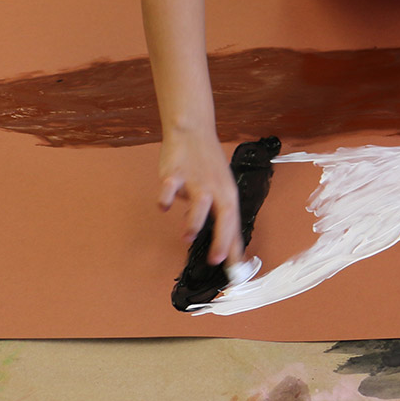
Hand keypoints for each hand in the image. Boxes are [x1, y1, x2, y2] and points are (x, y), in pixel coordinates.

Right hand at [157, 130, 241, 265]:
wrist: (193, 131)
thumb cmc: (208, 165)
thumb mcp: (220, 188)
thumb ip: (218, 214)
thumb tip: (220, 243)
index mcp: (227, 194)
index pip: (234, 224)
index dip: (235, 247)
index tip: (235, 269)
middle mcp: (214, 188)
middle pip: (224, 216)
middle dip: (221, 239)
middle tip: (216, 260)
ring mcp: (195, 180)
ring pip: (199, 204)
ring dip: (194, 222)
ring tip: (188, 237)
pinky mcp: (175, 174)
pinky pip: (169, 188)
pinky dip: (166, 199)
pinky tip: (164, 207)